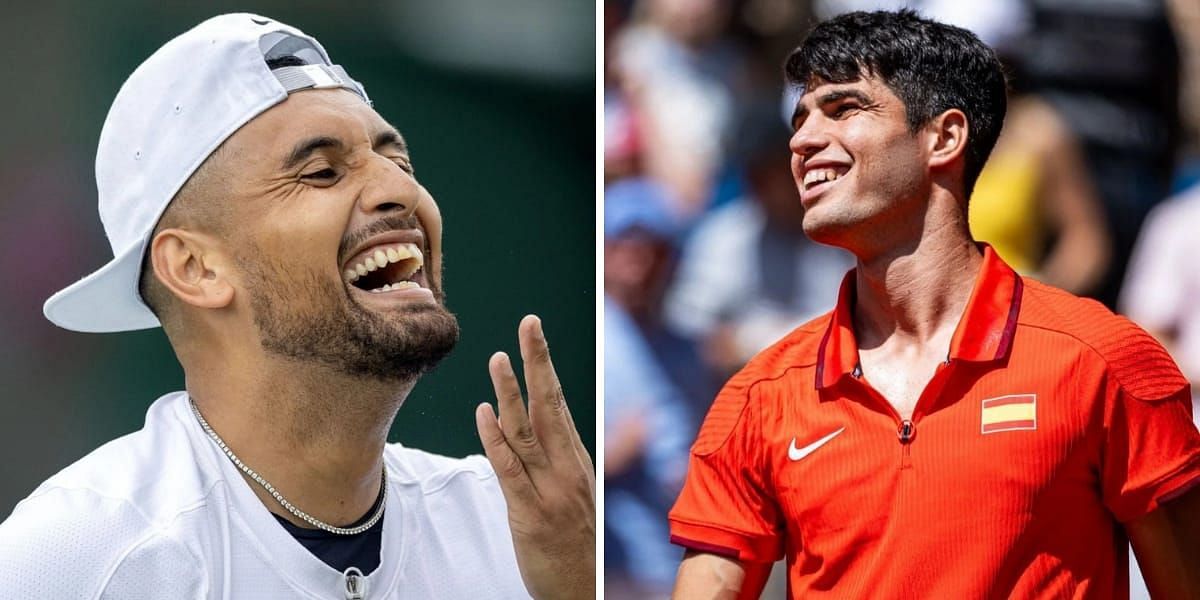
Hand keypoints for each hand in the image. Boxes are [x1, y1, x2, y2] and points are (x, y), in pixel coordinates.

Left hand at [475, 315, 595, 599]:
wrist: (581, 591)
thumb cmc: (575, 544)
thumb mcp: (573, 494)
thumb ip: (558, 458)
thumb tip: (544, 422)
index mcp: (576, 460)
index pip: (559, 401)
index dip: (545, 364)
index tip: (534, 330)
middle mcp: (567, 469)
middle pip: (550, 405)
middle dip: (538, 361)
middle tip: (529, 322)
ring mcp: (551, 490)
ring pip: (528, 432)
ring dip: (511, 392)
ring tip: (498, 357)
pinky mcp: (530, 514)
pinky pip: (511, 471)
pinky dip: (496, 440)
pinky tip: (484, 414)